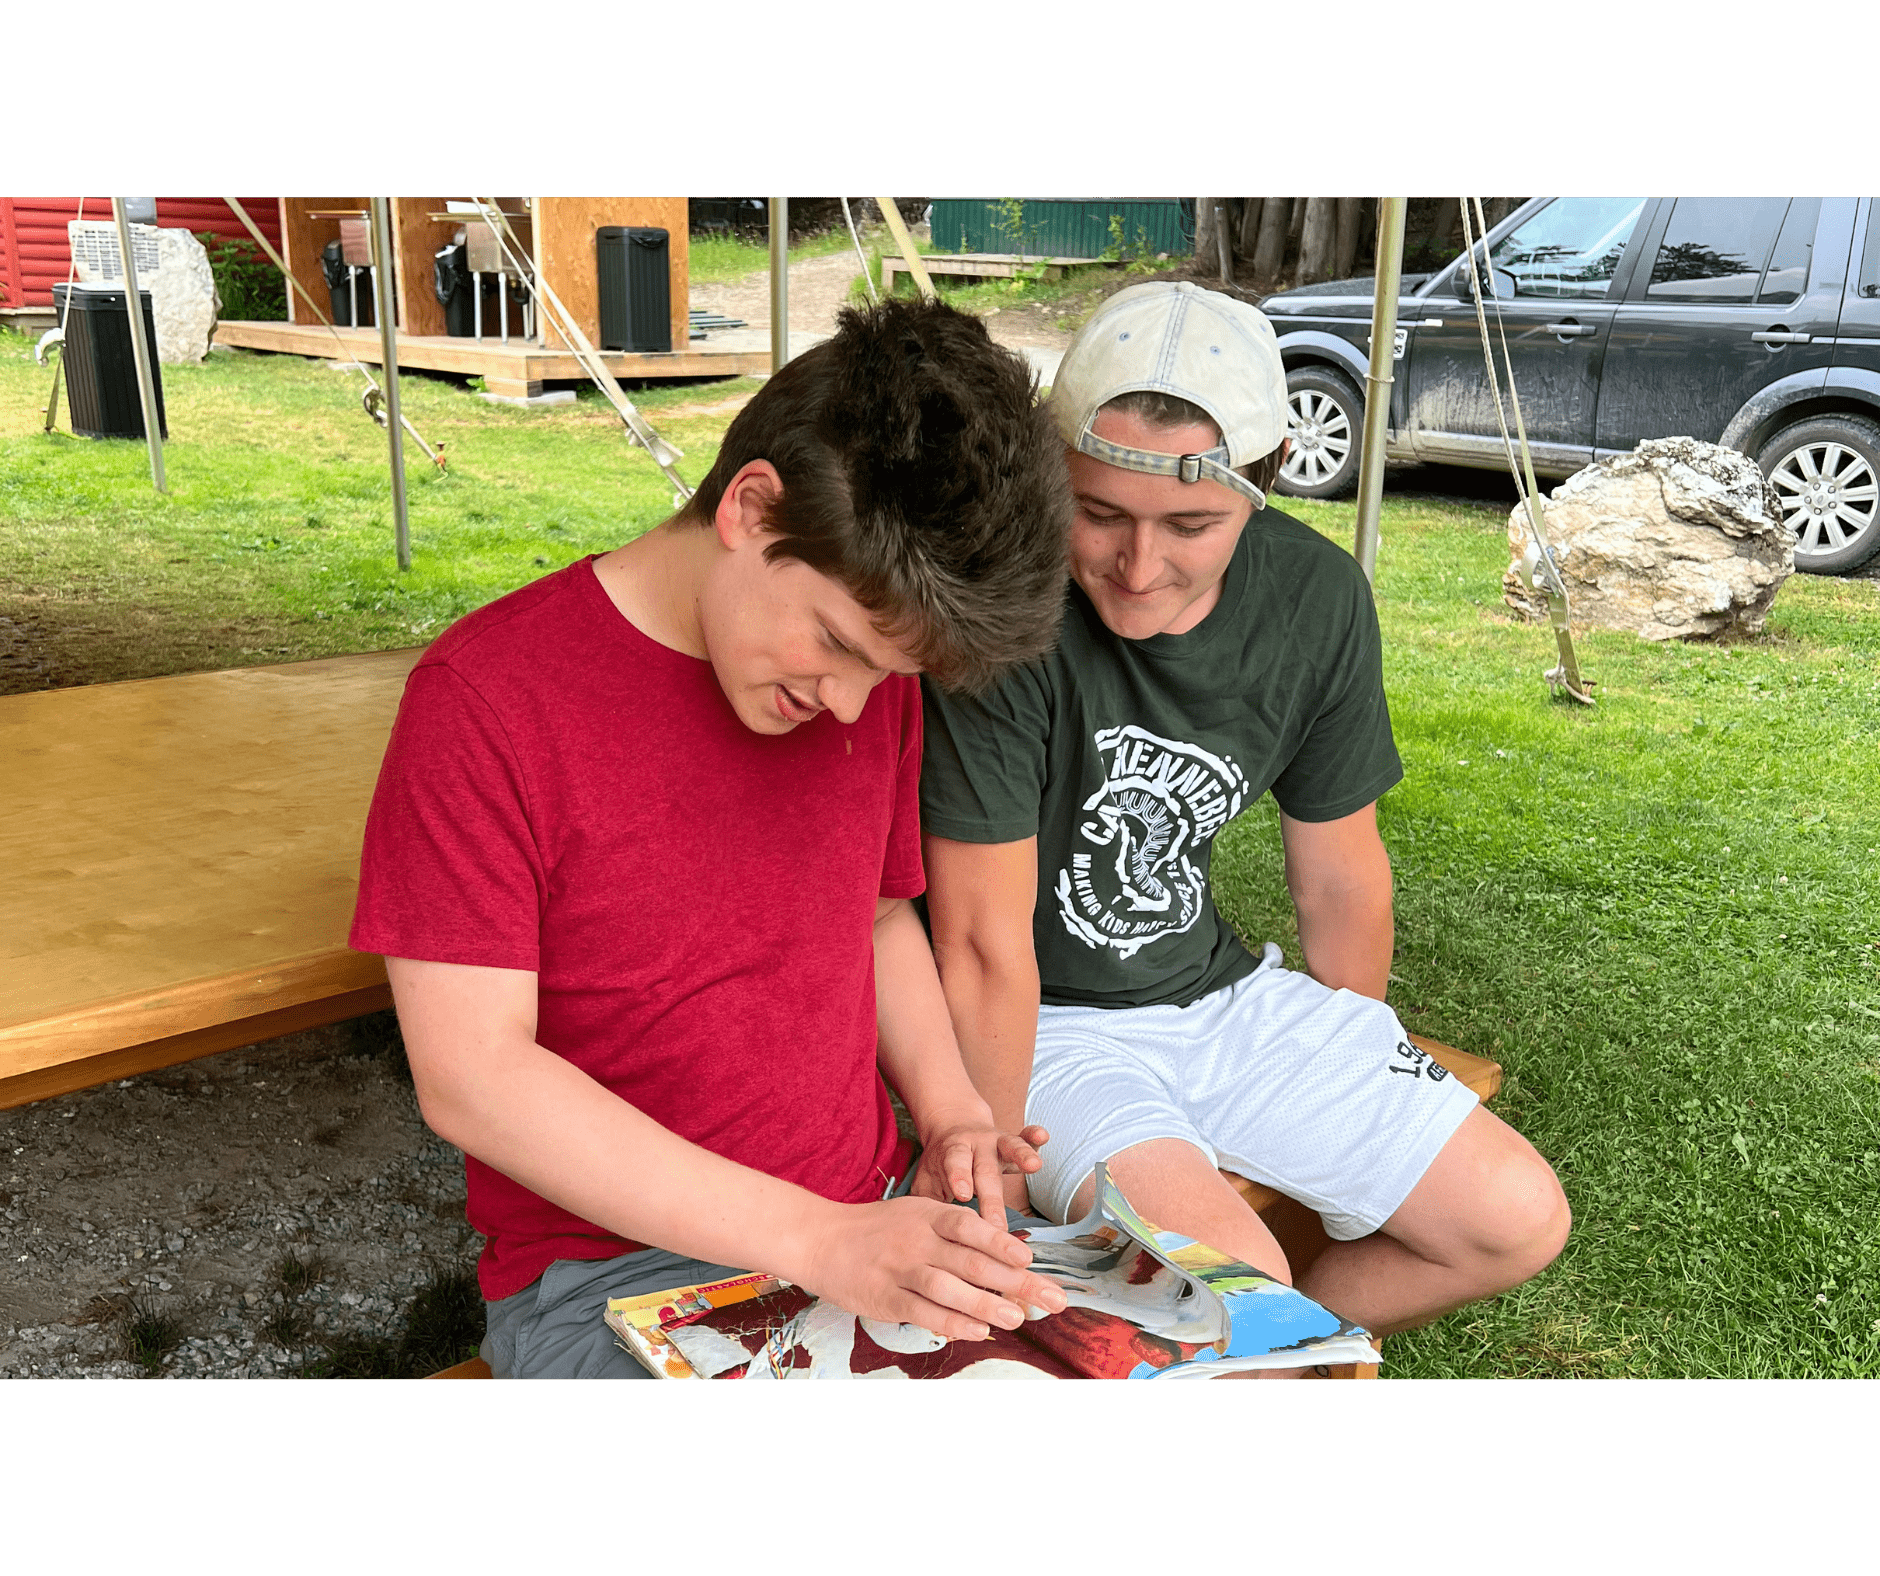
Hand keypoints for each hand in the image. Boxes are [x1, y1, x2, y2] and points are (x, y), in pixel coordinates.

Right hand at [796, 1196, 1068, 1341]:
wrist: (821, 1239)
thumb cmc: (879, 1229)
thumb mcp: (917, 1214)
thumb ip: (956, 1231)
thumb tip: (1007, 1256)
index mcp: (928, 1215)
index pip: (971, 1227)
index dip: (1002, 1243)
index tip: (1030, 1261)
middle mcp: (917, 1240)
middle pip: (972, 1261)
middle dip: (1017, 1282)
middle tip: (1051, 1298)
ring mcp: (900, 1269)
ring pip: (950, 1288)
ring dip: (988, 1305)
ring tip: (1019, 1318)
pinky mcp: (886, 1298)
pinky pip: (924, 1312)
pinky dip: (954, 1323)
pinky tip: (980, 1331)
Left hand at [911, 1115, 1050, 1227]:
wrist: (950, 1124)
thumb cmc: (939, 1165)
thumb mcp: (927, 1181)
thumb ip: (929, 1206)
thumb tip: (929, 1242)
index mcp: (952, 1153)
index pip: (955, 1165)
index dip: (959, 1177)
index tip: (962, 1195)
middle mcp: (975, 1146)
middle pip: (985, 1171)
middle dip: (992, 1198)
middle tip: (996, 1225)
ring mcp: (996, 1141)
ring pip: (1010, 1147)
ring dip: (1022, 1155)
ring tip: (1034, 1165)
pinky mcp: (1012, 1140)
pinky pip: (1025, 1138)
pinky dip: (1034, 1137)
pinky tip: (1043, 1137)